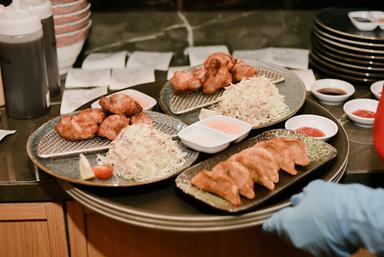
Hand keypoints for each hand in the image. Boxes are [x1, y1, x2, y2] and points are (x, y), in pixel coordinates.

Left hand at [262, 180, 383, 256]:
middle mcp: (297, 241)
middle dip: (293, 222)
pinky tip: (331, 226)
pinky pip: (322, 244)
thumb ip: (303, 196)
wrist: (357, 217)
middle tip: (301, 211)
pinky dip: (323, 237)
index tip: (268, 223)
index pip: (273, 226)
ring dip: (308, 230)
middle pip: (289, 232)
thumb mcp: (314, 189)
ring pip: (306, 238)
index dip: (271, 222)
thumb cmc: (332, 201)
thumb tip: (300, 199)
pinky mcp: (330, 254)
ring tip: (320, 217)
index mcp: (287, 225)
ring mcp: (314, 250)